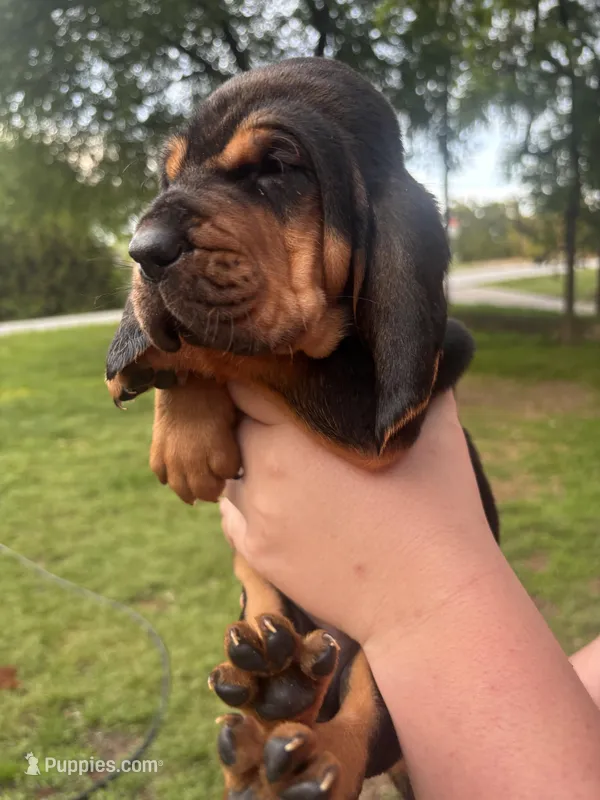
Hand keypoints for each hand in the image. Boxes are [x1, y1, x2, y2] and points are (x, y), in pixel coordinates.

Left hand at [221, 385, 490, 646]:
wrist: (431, 601)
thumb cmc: (440, 511)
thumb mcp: (436, 430)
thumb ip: (412, 386)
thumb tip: (406, 361)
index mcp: (299, 431)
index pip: (247, 384)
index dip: (263, 376)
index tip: (286, 380)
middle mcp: (266, 467)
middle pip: (236, 424)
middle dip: (258, 417)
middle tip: (292, 423)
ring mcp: (258, 514)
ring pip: (233, 468)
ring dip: (251, 461)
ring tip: (293, 468)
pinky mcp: (258, 554)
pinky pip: (232, 513)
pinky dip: (249, 502)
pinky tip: (285, 503)